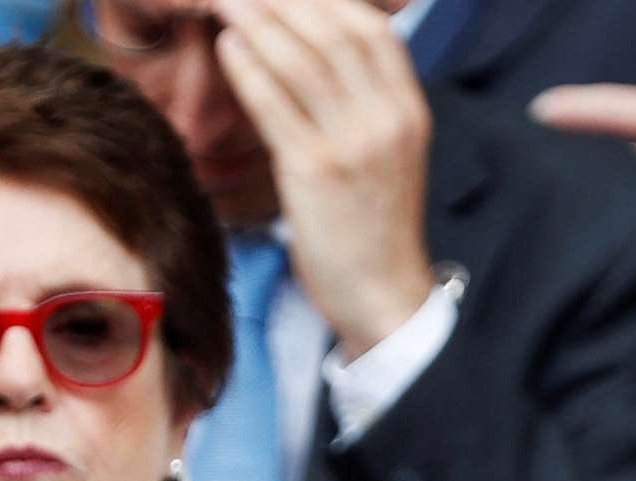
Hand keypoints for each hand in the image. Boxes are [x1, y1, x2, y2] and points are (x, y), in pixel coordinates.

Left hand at [214, 0, 435, 355]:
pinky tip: (228, 47)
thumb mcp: (387, 155)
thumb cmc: (374, 228)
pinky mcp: (317, 172)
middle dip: (284, 2)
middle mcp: (387, 119)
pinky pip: (275, 104)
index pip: (371, 29)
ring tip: (226, 4)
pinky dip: (248, 69)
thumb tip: (317, 56)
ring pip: (302, 60)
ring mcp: (354, 144)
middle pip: (332, 31)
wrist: (382, 295)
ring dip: (259, 22)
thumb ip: (364, 105)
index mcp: (409, 110)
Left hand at [529, 80, 635, 266]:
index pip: (623, 108)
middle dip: (571, 159)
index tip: (542, 112)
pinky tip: (603, 261)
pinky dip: (631, 244)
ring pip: (630, 194)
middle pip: (613, 152)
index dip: (579, 109)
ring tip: (555, 224)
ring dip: (598, 206)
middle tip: (526, 170)